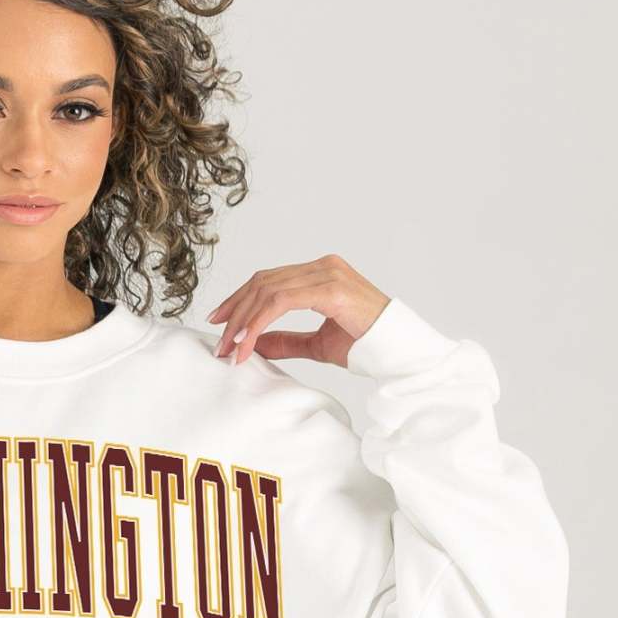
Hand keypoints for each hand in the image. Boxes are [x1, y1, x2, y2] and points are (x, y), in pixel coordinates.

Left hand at [206, 254, 390, 367]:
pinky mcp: (330, 289)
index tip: (220, 321)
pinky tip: (247, 342)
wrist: (398, 350)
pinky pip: (281, 302)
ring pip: (268, 291)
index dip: (240, 300)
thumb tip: (254, 343)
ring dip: (243, 321)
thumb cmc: (365, 345)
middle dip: (235, 311)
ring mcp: (327, 273)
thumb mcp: (316, 344)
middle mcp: (322, 266)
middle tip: (219, 341)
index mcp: (320, 273)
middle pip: (263, 281)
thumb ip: (285, 340)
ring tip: (230, 348)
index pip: (269, 280)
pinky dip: (259, 323)